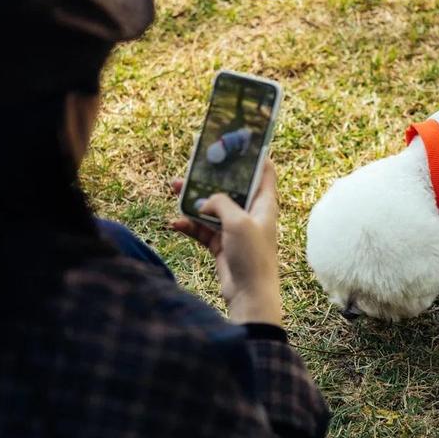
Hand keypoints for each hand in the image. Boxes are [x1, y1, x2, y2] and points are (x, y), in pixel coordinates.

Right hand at [170, 160, 282, 325]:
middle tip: (192, 166)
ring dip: (193, 201)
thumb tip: (206, 201)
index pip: (264, 172)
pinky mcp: (221, 246)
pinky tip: (174, 224)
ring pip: (212, 208)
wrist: (250, 296)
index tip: (239, 142)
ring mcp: (235, 230)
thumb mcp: (238, 222)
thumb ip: (221, 203)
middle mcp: (251, 214)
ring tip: (174, 190)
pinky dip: (188, 226)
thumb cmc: (252, 257)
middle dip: (210, 178)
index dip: (255, 156)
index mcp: (264, 204)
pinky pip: (202, 230)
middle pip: (230, 188)